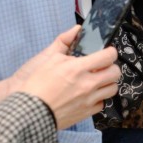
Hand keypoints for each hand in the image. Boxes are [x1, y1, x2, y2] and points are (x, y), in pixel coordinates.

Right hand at [0, 27, 120, 128]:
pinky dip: (99, 98)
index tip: (107, 52)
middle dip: (111, 67)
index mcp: (77, 68)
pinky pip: (102, 103)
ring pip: (112, 88)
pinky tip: (89, 95)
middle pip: (115, 73)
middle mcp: (87, 84)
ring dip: (107, 83)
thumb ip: (64, 42)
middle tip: (103, 67)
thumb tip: (77, 30)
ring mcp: (88, 100)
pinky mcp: (86, 113)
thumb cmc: (35, 84)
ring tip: (97, 81)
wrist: (27, 111)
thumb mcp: (48, 58)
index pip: (108, 56)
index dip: (110, 52)